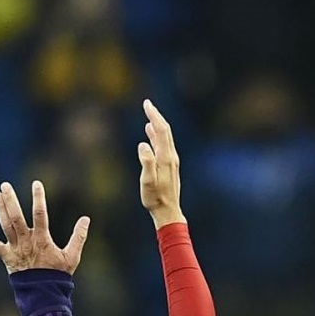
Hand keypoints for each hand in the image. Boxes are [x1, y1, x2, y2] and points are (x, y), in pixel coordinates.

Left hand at [0, 181, 89, 274]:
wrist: (42, 292)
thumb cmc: (58, 274)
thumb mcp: (73, 255)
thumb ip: (79, 236)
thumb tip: (86, 218)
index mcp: (42, 239)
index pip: (40, 214)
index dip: (38, 198)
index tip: (36, 184)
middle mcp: (26, 241)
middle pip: (16, 217)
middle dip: (11, 200)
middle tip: (5, 185)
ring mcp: (15, 249)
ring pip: (5, 226)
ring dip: (0, 210)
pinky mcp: (6, 257)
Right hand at [138, 99, 185, 228]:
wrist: (168, 211)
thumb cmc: (155, 199)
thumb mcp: (147, 181)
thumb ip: (146, 162)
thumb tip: (143, 144)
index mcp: (166, 157)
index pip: (161, 131)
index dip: (154, 116)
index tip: (147, 104)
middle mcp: (171, 157)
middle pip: (165, 131)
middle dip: (156, 116)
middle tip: (147, 104)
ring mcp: (171, 161)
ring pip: (165, 137)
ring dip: (157, 125)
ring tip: (149, 115)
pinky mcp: (169, 166)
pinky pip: (163, 145)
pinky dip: (156, 136)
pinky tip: (150, 134)